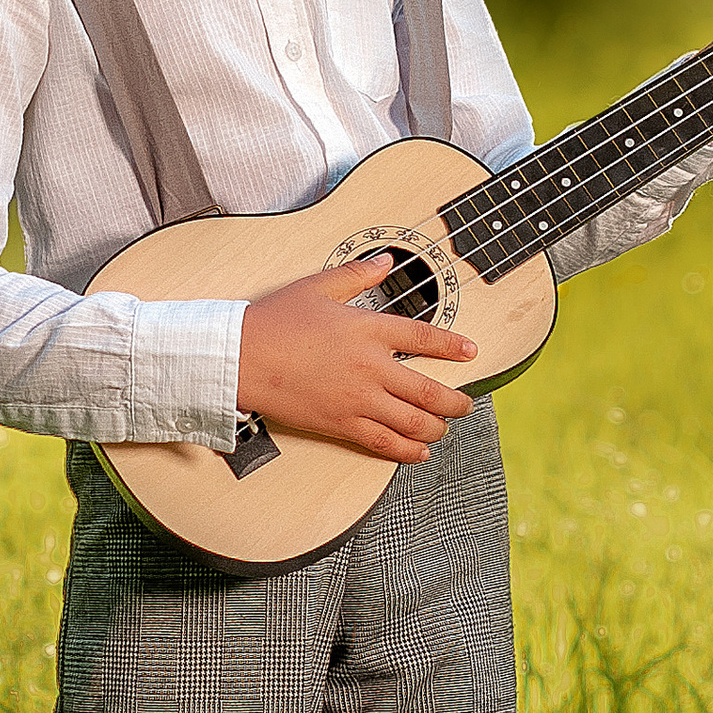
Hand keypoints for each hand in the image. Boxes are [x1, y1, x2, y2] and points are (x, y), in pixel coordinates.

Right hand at [236, 255, 480, 463]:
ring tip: (445, 427)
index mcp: (368, 329)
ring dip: (437, 427)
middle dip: (456, 402)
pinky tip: (419, 451)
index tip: (471, 352)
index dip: (453, 347)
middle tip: (466, 404)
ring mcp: (358, 398)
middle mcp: (370, 366)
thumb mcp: (318, 287)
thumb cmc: (274, 321)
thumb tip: (384, 261)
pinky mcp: (341, 423)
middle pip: (429, 390)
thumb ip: (357, 274)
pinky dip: (408, 450)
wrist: (241, 357)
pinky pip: (384, 442)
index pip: (424, 338)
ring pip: (413, 421)